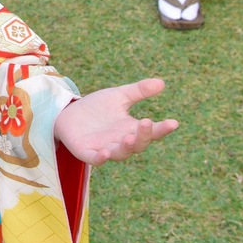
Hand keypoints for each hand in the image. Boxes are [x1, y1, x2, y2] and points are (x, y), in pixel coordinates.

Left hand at [54, 78, 177, 165]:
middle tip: (147, 123)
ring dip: (126, 147)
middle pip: (138, 144)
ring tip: (129, 137)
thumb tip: (162, 82)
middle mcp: (121, 142)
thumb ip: (139, 91)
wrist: (68, 112)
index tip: (174, 122)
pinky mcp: (87, 153)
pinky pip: (96, 159)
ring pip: (120, 154)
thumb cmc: (97, 107)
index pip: (151, 132)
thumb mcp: (119, 96)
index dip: (162, 129)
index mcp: (132, 129)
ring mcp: (105, 149)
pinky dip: (101, 158)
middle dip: (143, 136)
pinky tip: (105, 152)